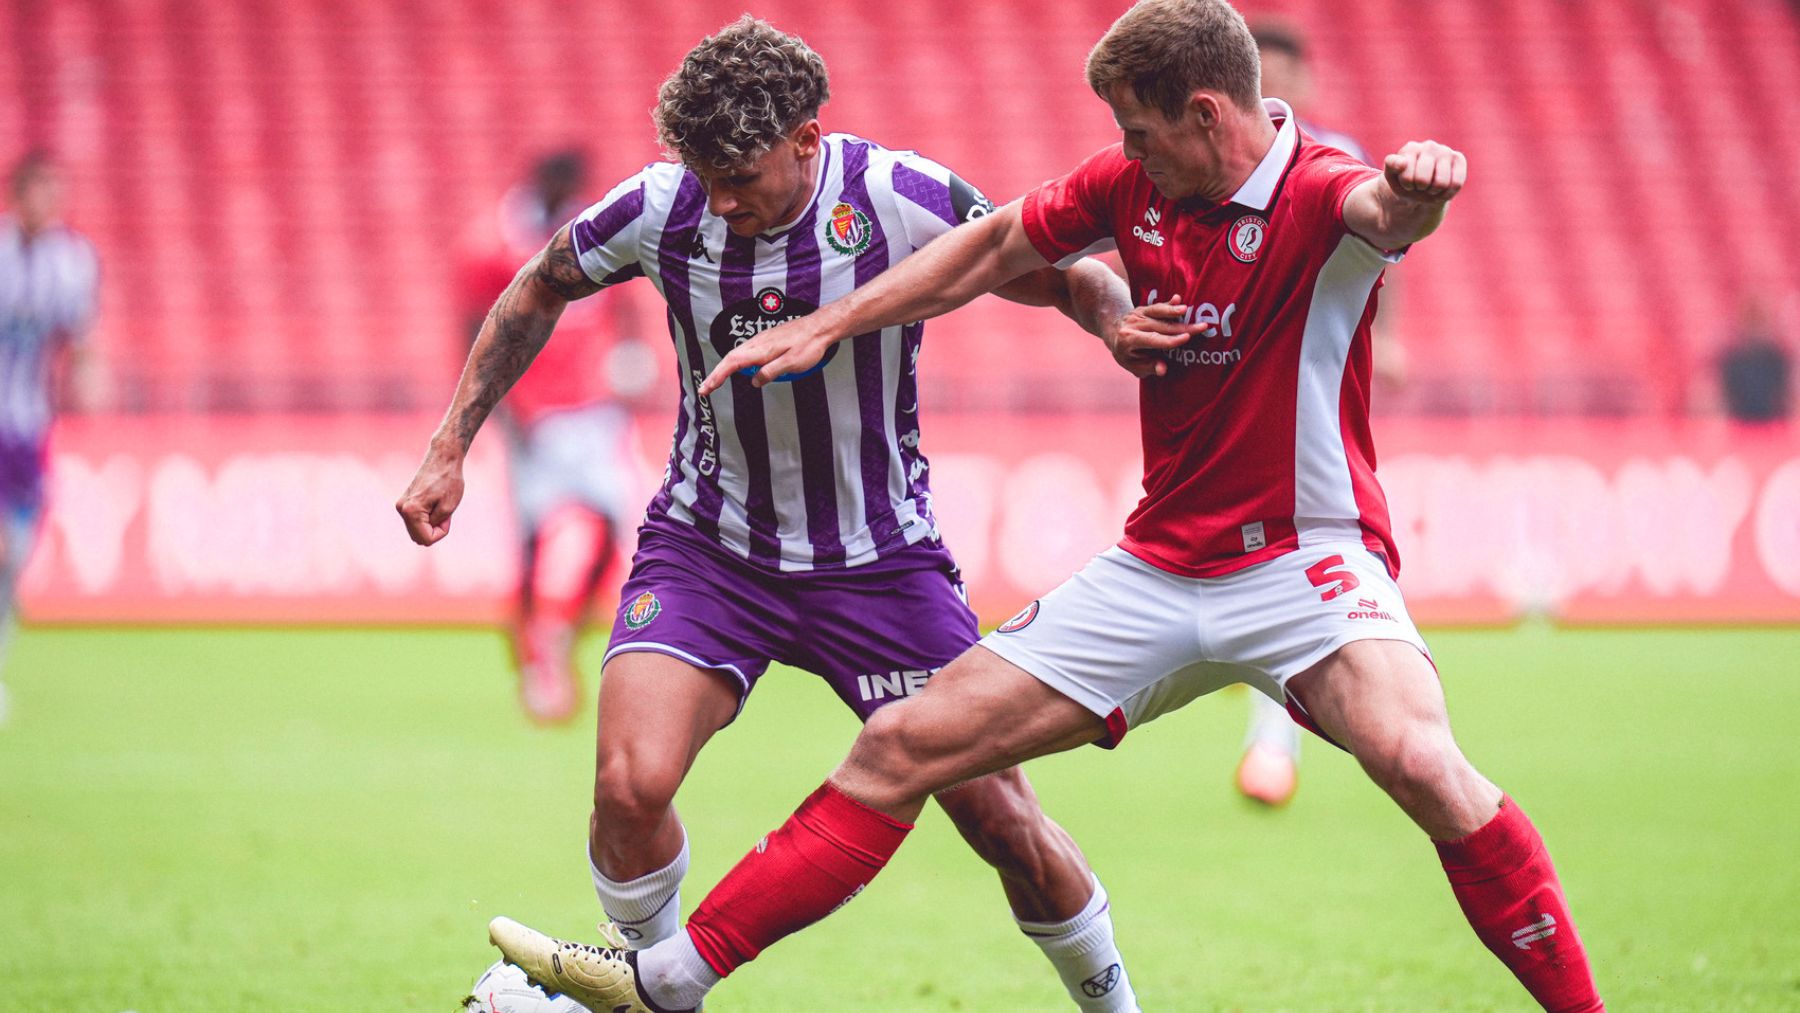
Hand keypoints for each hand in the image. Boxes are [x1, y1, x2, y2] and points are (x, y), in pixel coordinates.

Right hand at [396, 444, 464, 545]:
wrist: (443, 458)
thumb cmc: (449, 480)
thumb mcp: (448, 507)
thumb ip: (436, 524)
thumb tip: (426, 532)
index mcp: (411, 511)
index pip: (426, 539)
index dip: (441, 532)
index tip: (447, 516)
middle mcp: (402, 508)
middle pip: (418, 537)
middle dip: (434, 530)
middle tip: (445, 513)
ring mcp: (401, 504)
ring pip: (416, 529)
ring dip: (430, 524)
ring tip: (440, 507)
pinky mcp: (405, 500)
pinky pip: (415, 519)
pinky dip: (426, 517)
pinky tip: (435, 504)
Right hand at [699, 315, 835, 395]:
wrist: (820, 327)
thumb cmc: (809, 345)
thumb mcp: (792, 363)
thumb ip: (771, 372)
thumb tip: (754, 381)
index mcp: (761, 349)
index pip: (732, 363)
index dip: (717, 376)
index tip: (706, 388)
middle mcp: (757, 343)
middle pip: (729, 359)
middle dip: (715, 375)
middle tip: (704, 389)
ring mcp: (761, 340)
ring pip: (736, 354)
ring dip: (723, 368)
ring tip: (715, 382)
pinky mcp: (766, 340)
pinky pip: (745, 352)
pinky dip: (734, 362)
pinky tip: (735, 368)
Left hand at [1105, 294, 1209, 378]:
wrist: (1113, 333)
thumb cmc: (1127, 354)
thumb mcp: (1133, 365)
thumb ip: (1148, 368)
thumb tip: (1163, 370)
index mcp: (1128, 340)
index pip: (1153, 340)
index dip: (1171, 340)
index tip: (1187, 339)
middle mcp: (1132, 325)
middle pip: (1160, 326)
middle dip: (1182, 327)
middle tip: (1202, 327)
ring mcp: (1137, 314)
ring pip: (1158, 312)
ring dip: (1174, 311)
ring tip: (1187, 310)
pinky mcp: (1143, 308)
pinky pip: (1157, 306)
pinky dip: (1168, 303)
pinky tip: (1178, 299)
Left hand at [1382, 141, 1466, 204]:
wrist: (1423, 188)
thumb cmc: (1406, 181)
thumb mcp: (1393, 177)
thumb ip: (1391, 166)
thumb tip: (1403, 163)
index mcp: (1410, 149)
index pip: (1407, 176)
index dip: (1407, 185)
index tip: (1406, 182)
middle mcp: (1428, 146)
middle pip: (1423, 180)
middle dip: (1420, 189)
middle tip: (1419, 185)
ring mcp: (1445, 151)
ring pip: (1441, 183)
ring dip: (1434, 192)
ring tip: (1430, 186)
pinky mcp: (1459, 159)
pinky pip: (1456, 183)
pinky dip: (1447, 193)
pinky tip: (1442, 189)